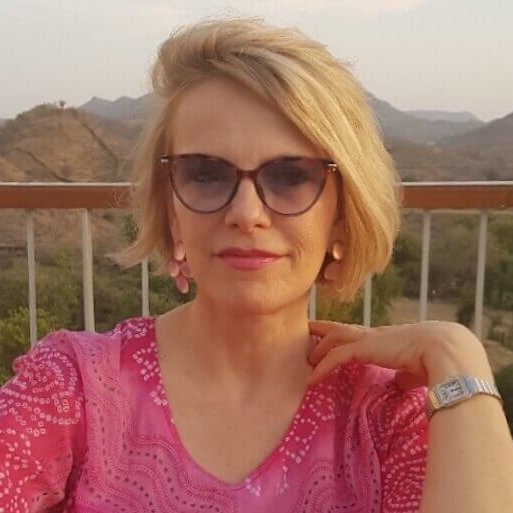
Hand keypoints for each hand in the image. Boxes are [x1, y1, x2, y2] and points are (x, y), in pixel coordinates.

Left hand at [307, 320, 493, 389]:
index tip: (334, 337)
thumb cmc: (440, 360)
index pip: (360, 334)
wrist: (447, 352)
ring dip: (319, 347)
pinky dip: (322, 367)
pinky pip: (336, 356)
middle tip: (307, 330)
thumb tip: (400, 382)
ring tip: (305, 359)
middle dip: (323, 329)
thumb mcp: (417, 369)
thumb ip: (404, 375)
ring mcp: (369, 339)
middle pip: (342, 328)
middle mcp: (376, 335)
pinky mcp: (365, 348)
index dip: (346, 336)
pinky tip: (311, 379)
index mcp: (388, 339)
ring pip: (335, 337)